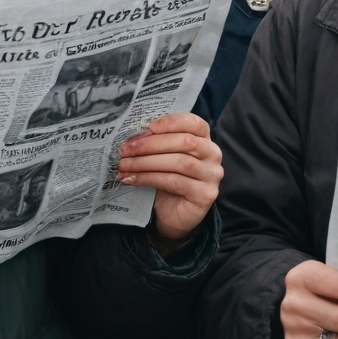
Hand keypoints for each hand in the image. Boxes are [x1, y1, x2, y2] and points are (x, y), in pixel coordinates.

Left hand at [116, 113, 221, 254]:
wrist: (174, 216)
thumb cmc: (168, 180)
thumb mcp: (164, 157)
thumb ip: (157, 144)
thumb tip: (134, 138)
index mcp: (205, 139)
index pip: (194, 123)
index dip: (172, 122)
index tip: (149, 127)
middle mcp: (213, 155)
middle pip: (185, 142)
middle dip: (151, 144)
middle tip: (126, 149)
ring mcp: (211, 176)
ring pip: (179, 162)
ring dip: (146, 162)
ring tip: (124, 165)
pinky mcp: (204, 195)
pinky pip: (174, 182)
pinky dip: (149, 178)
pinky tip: (132, 179)